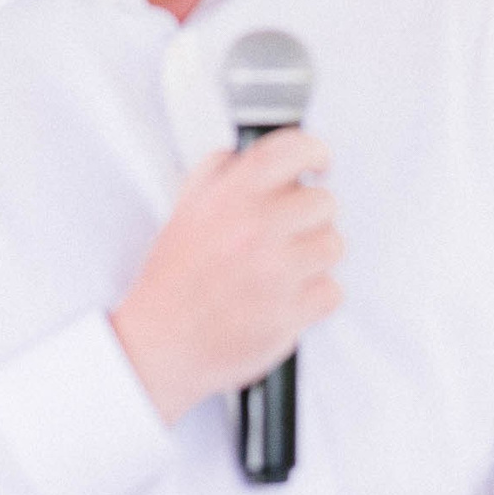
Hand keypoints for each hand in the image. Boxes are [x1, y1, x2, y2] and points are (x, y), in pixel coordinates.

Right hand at [111, 130, 341, 423]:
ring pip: (333, 246)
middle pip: (324, 202)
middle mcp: (255, 227)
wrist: (159, 344)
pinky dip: (316, 297)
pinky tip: (287, 298)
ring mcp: (276, 270)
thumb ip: (216, 174)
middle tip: (291, 234)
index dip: (314, 153)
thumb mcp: (183, 211)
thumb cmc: (172, 282)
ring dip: (316, 258)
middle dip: (311, 218)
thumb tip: (246, 154)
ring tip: (285, 270)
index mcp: (229, 197)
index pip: (291, 150)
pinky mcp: (290, 311)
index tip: (320, 165)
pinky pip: (332, 290)